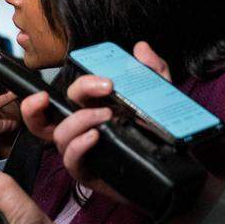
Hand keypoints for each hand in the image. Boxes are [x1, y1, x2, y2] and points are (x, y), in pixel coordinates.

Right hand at [19, 42, 170, 202]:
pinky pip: (70, 159)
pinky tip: (95, 137)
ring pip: (58, 134)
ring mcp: (79, 150)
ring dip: (79, 120)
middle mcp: (79, 128)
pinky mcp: (85, 172)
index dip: (80, 83)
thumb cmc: (156, 138)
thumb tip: (141, 49)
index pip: (72, 92)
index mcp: (90, 109)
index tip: (105, 80)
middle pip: (52, 110)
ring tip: (107, 116)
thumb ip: (151, 72)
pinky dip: (78, 146)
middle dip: (69, 94)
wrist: (173, 175)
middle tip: (102, 87)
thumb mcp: (158, 100)